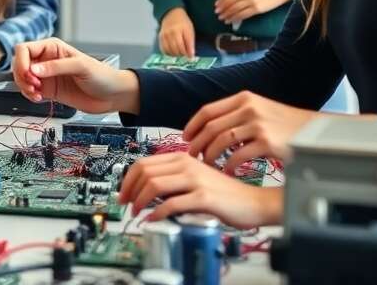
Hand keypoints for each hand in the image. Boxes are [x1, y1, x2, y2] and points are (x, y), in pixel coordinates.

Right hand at [12, 38, 137, 113]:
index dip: (22, 61)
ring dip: (23, 86)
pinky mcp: (48, 90)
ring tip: (36, 94)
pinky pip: (29, 90)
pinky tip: (38, 99)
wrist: (112, 96)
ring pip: (22, 78)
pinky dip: (28, 95)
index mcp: (52, 48)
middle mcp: (46, 60)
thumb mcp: (81, 66)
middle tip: (32, 86)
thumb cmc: (102, 75)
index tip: (29, 75)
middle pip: (20, 63)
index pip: (25, 49)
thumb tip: (34, 69)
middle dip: (21, 75)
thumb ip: (57, 67)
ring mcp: (46, 76)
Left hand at [118, 153, 283, 228]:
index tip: (123, 192)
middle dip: (129, 189)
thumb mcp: (195, 179)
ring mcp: (195, 180)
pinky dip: (157, 212)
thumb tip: (146, 189)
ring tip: (138, 211)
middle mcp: (187, 165)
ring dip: (140, 200)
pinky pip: (171, 203)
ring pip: (154, 184)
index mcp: (183, 158)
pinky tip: (153, 219)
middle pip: (145, 172)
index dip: (128, 178)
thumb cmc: (225, 193)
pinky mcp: (204, 197)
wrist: (254, 202)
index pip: (144, 162)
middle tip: (126, 204)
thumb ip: (174, 179)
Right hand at [157, 7, 195, 57]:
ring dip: (176, 55)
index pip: (184, 46)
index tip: (191, 56)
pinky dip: (169, 53)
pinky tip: (173, 52)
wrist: (171, 14)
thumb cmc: (183, 23)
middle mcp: (170, 34)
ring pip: (170, 51)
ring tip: (180, 52)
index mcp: (180, 31)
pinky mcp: (160, 38)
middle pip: (176, 50)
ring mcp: (164, 36)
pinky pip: (163, 49)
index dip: (188, 53)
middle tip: (185, 53)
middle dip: (182, 54)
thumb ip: (190, 43)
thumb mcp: (190, 30)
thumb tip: (191, 55)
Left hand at [184, 90, 317, 169]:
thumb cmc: (288, 125)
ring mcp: (258, 125)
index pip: (207, 110)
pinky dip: (229, 166)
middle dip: (197, 144)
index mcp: (244, 98)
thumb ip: (239, 115)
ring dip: (210, 156)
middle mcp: (249, 108)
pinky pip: (238, 157)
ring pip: (220, 142)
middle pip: (210, 127)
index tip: (185, 137)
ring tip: (208, 166)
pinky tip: (229, 173)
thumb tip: (213, 128)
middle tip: (193, 156)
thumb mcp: (262, 110)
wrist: (317, 132)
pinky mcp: (267, 143)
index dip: (192, 125)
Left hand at [215, 0, 291, 23]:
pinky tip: (231, 20)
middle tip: (218, 13)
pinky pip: (242, 15)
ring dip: (227, 15)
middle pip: (229, 3)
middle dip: (222, 9)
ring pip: (234, 10)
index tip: (216, 5)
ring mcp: (251, 0)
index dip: (220, 1)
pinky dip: (235, 18)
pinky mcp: (257, 9)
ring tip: (222, 18)